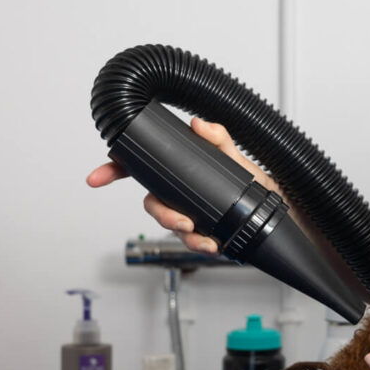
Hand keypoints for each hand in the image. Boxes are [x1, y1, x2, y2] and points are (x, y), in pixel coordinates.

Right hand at [86, 117, 281, 254]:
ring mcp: (187, 213)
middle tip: (181, 221)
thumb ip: (219, 138)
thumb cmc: (251, 181)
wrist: (272, 207)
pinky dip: (199, 245)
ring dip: (184, 234)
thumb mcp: (236, 157)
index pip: (140, 169)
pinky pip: (190, 241)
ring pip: (170, 226)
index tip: (97, 177)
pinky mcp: (200, 231)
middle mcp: (178, 193)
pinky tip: (211, 244)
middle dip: (162, 215)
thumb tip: (200, 125)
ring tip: (201, 236)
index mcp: (179, 172)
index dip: (114, 170)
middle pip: (153, 204)